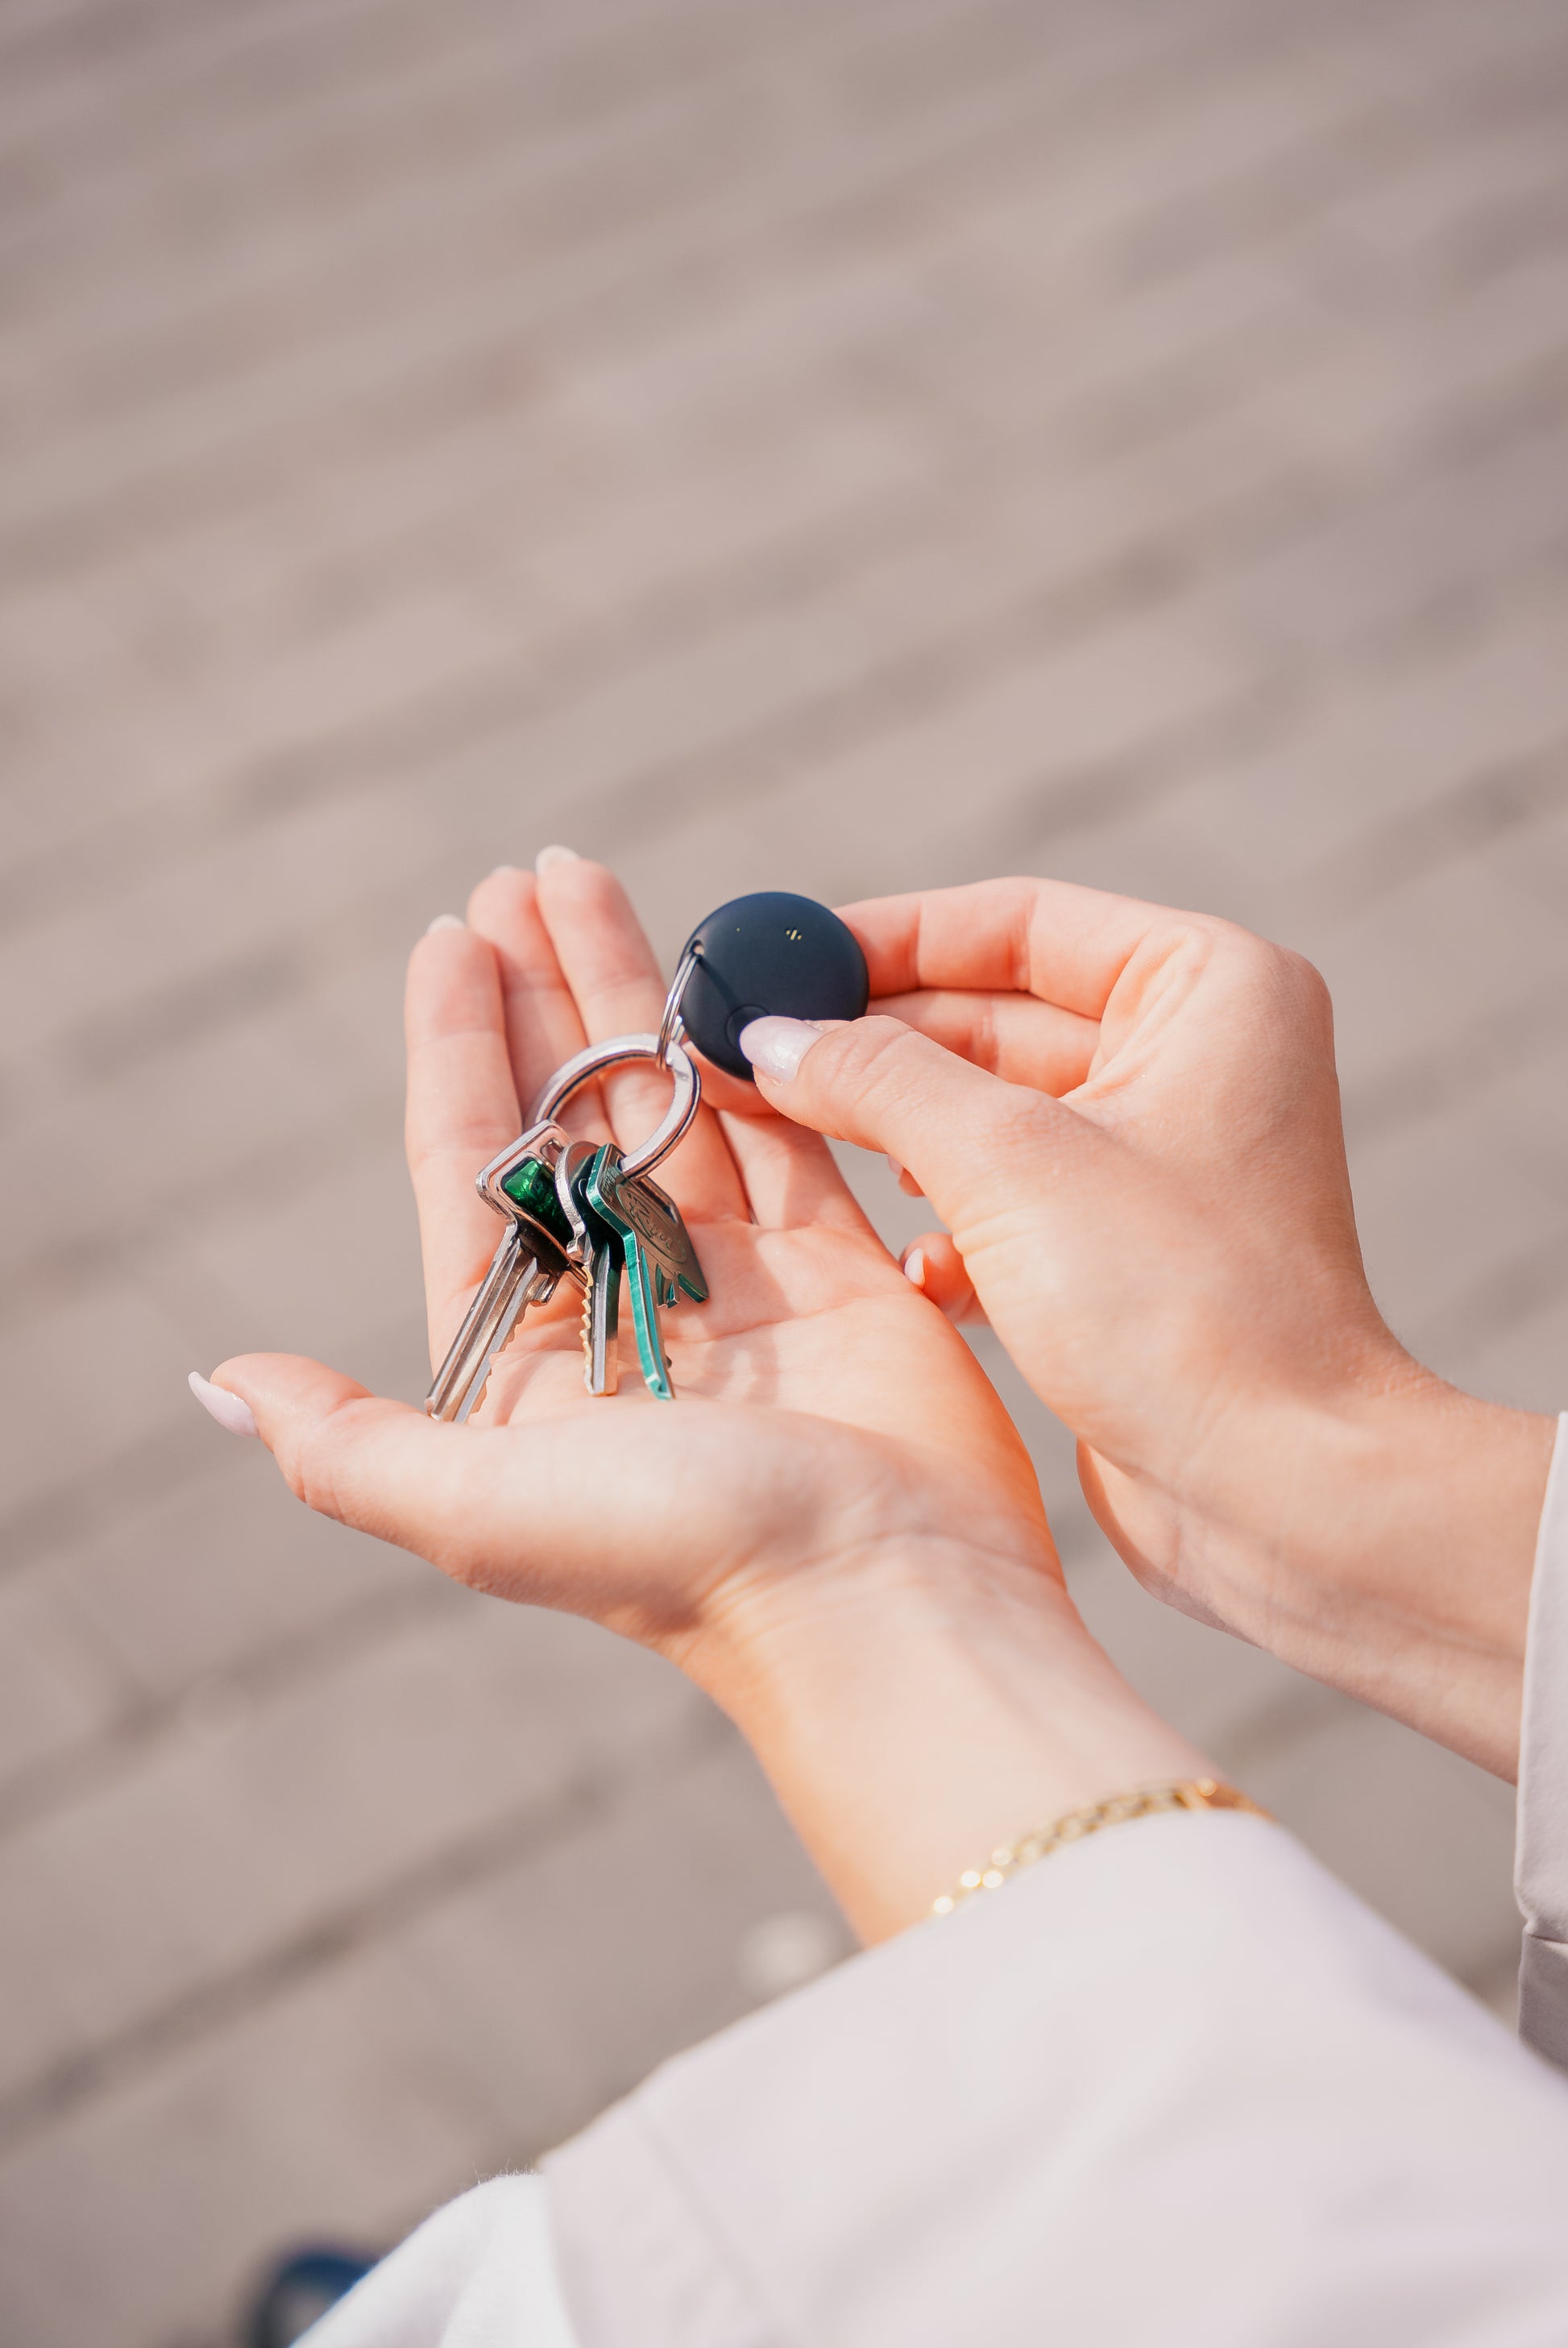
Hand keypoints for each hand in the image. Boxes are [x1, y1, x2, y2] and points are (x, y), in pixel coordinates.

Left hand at [201, 857, 1205, 1936]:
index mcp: (533, 1357)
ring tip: (593, 883)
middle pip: (569, 1115)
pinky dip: (751, 1054)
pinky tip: (718, 974)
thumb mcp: (478, 1509)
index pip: (475, 1165)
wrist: (884, 1603)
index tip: (446, 939)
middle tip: (521, 878)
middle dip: (541, 995)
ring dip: (632, 994)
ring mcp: (739, 1283)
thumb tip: (221, 1384)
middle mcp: (628, 1309)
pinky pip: (784, 1132)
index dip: (456, 1048)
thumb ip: (346, 1441)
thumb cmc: (681, 1559)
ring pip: (671, 1104)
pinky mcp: (838, 1269)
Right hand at [739, 876, 1556, 1780]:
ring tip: (788, 1144)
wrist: (1282, 1491)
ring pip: (991, 1115)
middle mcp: (1197, 1057)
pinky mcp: (1132, 1251)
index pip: (1017, 924)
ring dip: (897, 1139)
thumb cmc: (1183, 1307)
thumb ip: (878, 1080)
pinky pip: (1012, 1201)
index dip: (887, 938)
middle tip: (747, 1056)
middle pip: (994, 1013)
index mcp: (1207, 988)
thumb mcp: (1008, 1163)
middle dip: (872, 1045)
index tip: (775, 960)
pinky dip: (952, 1226)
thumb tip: (772, 1035)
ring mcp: (1164, 1159)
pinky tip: (912, 1272)